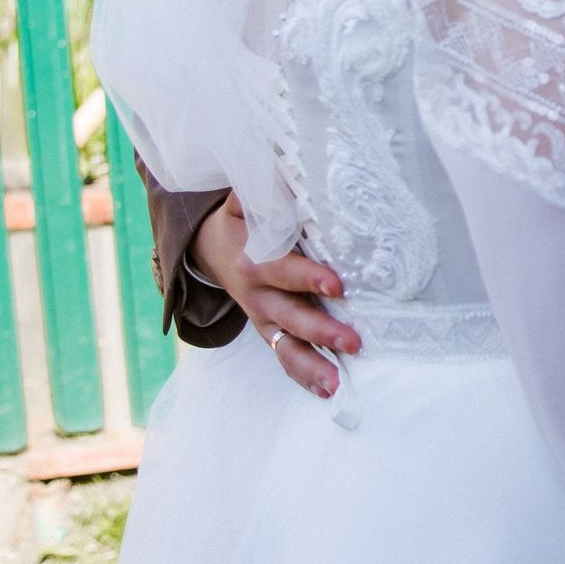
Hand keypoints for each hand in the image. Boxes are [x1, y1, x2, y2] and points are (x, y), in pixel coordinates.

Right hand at [192, 193, 360, 399]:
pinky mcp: (267, 332)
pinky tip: (327, 390)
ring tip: (338, 381)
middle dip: (320, 330)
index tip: (337, 285)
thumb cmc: (241, 221)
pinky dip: (303, 376)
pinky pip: (284, 358)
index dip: (309, 278)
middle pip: (289, 316)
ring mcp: (261, 318)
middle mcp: (256, 295)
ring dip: (312, 365)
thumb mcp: (244, 201)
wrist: (210, 250)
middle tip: (353, 341)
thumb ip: (263, 190)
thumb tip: (286, 173)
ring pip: (285, 346)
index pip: (283, 270)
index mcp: (253, 260)